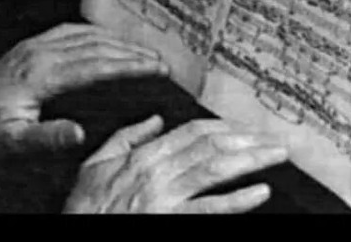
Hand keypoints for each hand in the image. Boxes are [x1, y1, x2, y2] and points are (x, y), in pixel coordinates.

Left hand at [0, 23, 168, 172]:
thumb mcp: (13, 145)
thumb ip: (48, 138)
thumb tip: (81, 133)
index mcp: (39, 75)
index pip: (96, 65)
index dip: (130, 66)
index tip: (159, 69)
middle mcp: (37, 54)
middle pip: (96, 46)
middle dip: (133, 52)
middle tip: (164, 62)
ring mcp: (31, 47)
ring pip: (84, 36)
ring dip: (117, 41)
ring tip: (145, 51)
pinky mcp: (26, 49)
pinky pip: (67, 32)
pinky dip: (94, 34)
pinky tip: (105, 39)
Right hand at [63, 116, 288, 213]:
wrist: (74, 232)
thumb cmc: (85, 209)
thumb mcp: (95, 166)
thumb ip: (125, 139)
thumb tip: (154, 120)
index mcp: (142, 156)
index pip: (192, 132)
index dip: (224, 127)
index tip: (245, 128)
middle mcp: (156, 172)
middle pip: (211, 147)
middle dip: (247, 140)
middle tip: (274, 139)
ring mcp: (165, 197)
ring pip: (216, 170)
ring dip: (251, 160)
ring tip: (276, 156)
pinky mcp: (171, 220)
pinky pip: (211, 208)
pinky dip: (239, 199)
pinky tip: (261, 192)